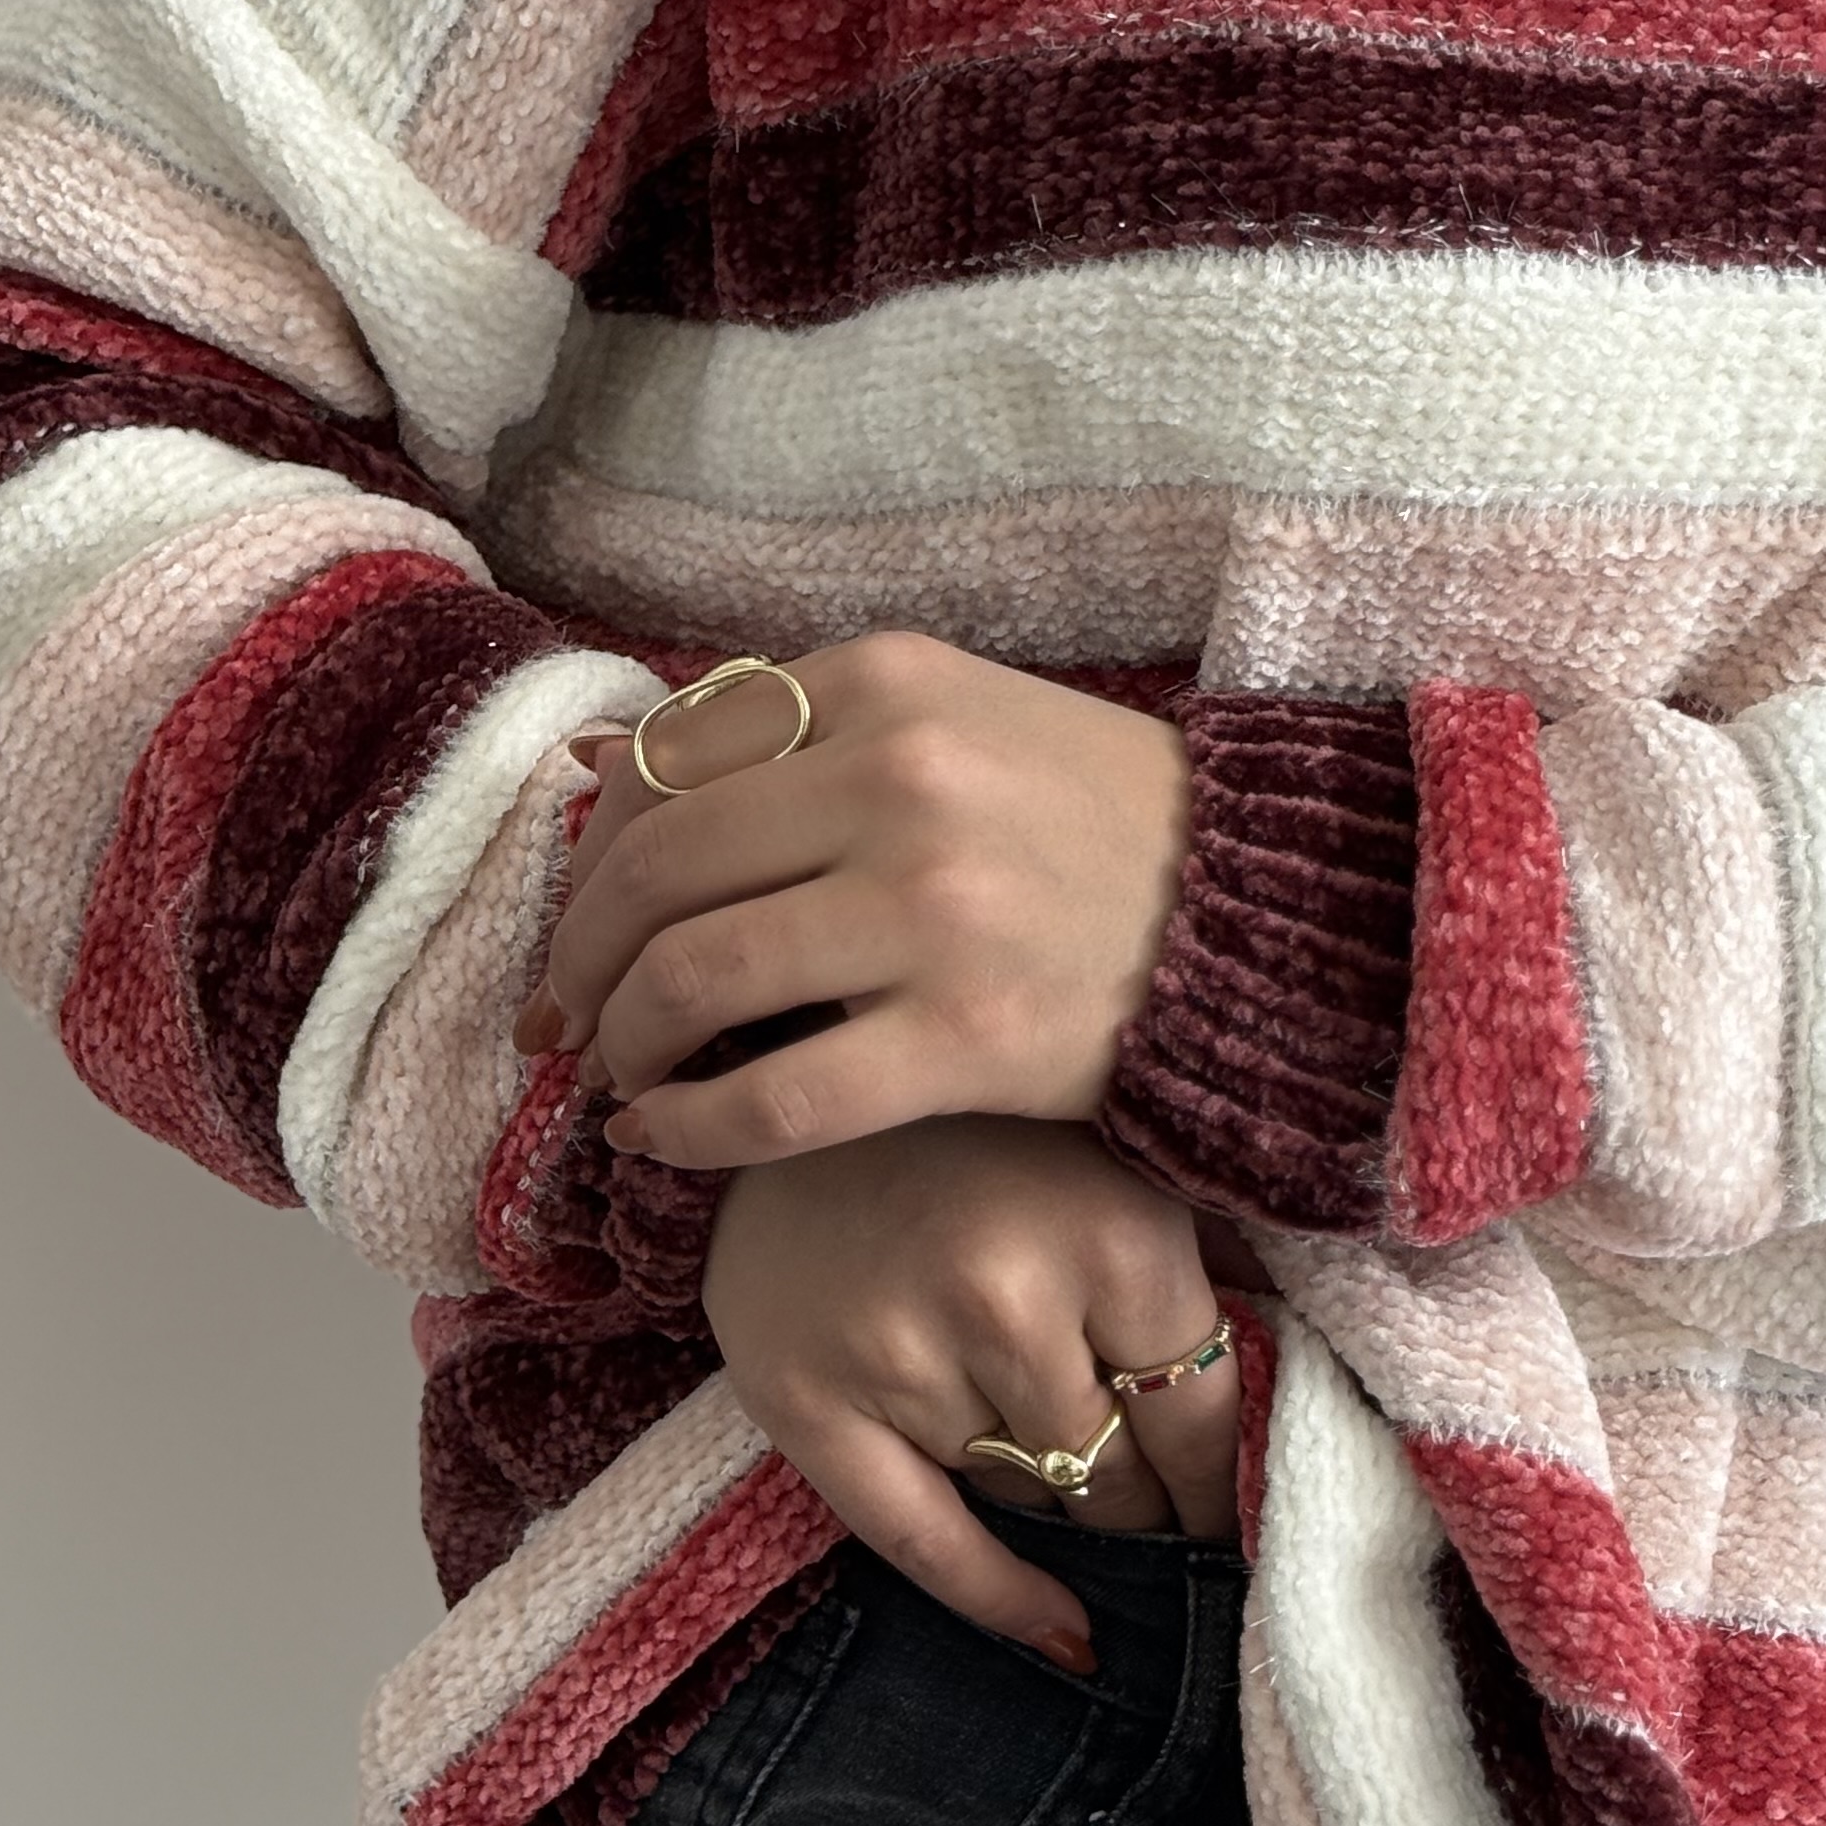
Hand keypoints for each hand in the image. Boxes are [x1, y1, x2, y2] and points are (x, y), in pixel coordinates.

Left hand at [513, 632, 1191, 1170]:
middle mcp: (899, 780)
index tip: (577, 929)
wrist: (1260, 915)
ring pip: (694, 981)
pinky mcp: (967, 1037)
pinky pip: (775, 1099)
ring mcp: (933, 910)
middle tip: (566, 1023)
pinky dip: (688, 1130)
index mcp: (881, 684)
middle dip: (581, 963)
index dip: (588, 862)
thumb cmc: (1088, 824)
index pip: (663, 767)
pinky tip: (663, 1141)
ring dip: (623, 1045)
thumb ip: (787, 742)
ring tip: (620, 1080)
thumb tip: (596, 777)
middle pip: (656, 875)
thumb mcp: (945, 722)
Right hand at [702, 1117, 1241, 1676]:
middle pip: (1114, 1474)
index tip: (1240, 1509)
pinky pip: (923, 1545)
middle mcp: (1009, 1300)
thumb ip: (1215, 1249)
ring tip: (1028, 1428)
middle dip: (1141, 1492)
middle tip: (1149, 1491)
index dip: (1223, 1478)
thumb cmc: (978, 1121)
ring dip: (1044, 1480)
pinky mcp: (810, 1402)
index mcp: (1111, 1235)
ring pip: (1025, 1494)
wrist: (784, 1074)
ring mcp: (905, 1358)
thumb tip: (1317, 1357)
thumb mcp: (1120, 1153)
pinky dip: (1002, 1597)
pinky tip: (1066, 1637)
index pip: (1201, 1421)